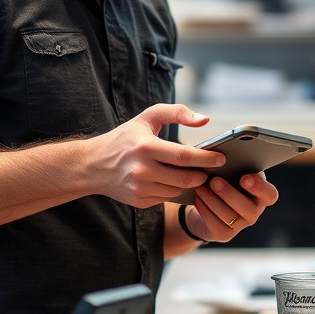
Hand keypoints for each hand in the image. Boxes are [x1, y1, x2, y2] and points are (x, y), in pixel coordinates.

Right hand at [86, 103, 225, 206]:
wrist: (93, 165)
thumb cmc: (125, 138)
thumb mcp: (147, 117)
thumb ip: (177, 112)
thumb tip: (204, 120)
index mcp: (145, 146)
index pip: (184, 156)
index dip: (207, 158)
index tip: (221, 157)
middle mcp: (142, 170)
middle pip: (185, 178)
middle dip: (203, 174)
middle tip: (211, 169)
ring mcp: (140, 188)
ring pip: (179, 190)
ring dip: (191, 184)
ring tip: (198, 174)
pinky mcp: (139, 201)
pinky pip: (167, 197)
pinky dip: (176, 190)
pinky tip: (178, 181)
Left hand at [185, 173, 279, 242]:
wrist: (207, 202)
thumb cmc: (224, 180)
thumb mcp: (232, 171)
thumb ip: (236, 166)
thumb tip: (225, 156)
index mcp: (261, 194)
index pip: (270, 195)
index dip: (259, 188)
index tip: (245, 178)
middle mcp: (254, 211)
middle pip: (248, 209)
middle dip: (230, 194)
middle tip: (214, 181)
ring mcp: (240, 225)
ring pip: (229, 216)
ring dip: (212, 200)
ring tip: (200, 187)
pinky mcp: (224, 234)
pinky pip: (215, 224)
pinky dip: (204, 209)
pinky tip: (197, 199)